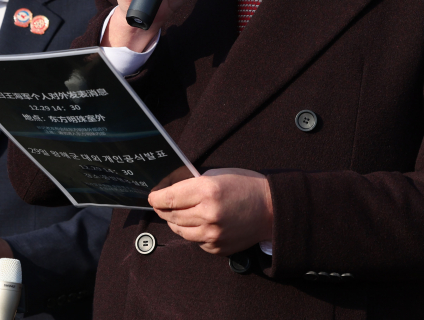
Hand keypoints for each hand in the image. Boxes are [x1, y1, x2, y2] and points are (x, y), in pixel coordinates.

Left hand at [148, 169, 272, 255]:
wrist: (272, 210)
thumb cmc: (246, 186)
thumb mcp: (218, 175)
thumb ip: (194, 184)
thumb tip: (171, 191)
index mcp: (207, 191)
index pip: (169, 198)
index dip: (156, 198)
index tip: (151, 196)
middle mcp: (208, 214)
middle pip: (172, 215)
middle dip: (163, 209)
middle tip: (160, 204)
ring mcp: (213, 234)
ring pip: (180, 230)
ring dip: (174, 222)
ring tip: (176, 214)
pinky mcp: (217, 247)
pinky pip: (195, 241)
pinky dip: (192, 232)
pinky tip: (198, 223)